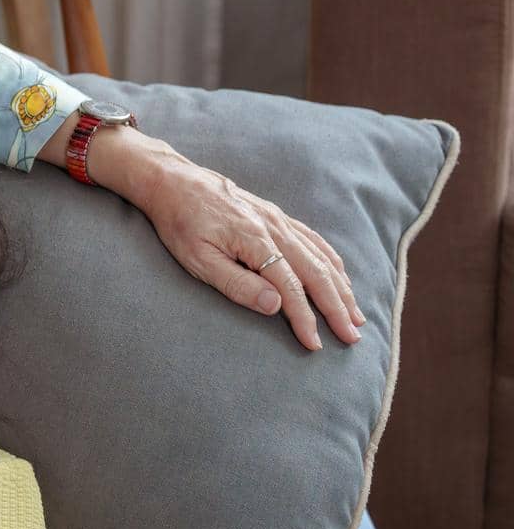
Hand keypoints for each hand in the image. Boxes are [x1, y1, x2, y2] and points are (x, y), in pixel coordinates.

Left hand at [90, 129, 364, 350]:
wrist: (173, 182)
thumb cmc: (180, 223)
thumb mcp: (198, 259)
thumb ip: (237, 284)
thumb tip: (276, 306)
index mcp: (255, 242)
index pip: (290, 288)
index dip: (305, 319)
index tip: (316, 345)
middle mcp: (275, 229)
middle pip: (317, 273)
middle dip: (337, 308)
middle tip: (352, 337)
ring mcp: (278, 220)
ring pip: (321, 257)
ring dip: (341, 288)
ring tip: (356, 314)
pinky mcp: (275, 215)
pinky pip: (313, 240)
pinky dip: (332, 262)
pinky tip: (340, 276)